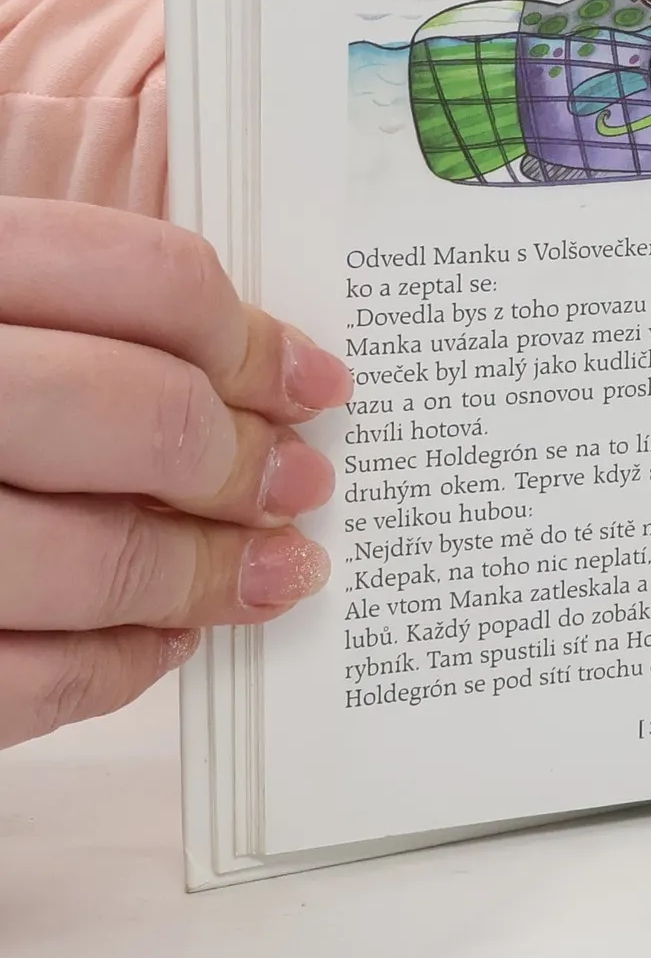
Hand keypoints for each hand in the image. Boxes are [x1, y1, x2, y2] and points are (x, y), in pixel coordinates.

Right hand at [0, 200, 351, 747]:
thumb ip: (76, 316)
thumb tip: (261, 374)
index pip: (142, 277)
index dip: (253, 339)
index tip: (314, 384)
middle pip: (135, 414)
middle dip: (240, 463)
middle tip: (298, 486)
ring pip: (87, 555)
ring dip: (203, 576)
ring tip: (269, 574)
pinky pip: (17, 680)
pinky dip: (111, 667)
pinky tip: (160, 641)